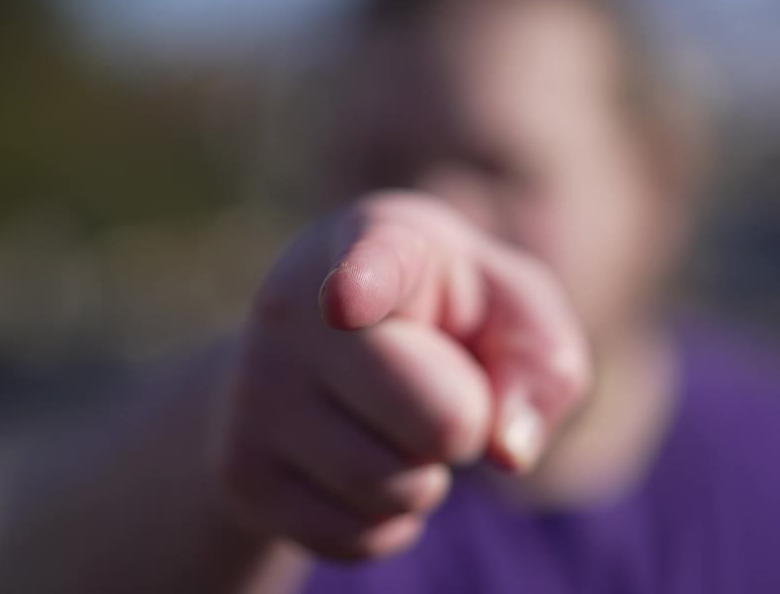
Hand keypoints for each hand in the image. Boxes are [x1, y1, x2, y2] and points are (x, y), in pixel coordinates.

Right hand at [213, 191, 588, 560]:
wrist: (311, 354)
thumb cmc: (442, 316)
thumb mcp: (508, 307)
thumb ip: (541, 355)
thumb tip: (508, 448)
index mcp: (374, 241)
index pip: (372, 266)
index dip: (365, 286)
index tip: (350, 301)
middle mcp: (294, 307)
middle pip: (440, 421)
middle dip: (464, 423)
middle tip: (436, 388)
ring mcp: (254, 391)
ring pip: (397, 490)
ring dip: (423, 478)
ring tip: (393, 423)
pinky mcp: (238, 471)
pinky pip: (356, 538)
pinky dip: (385, 520)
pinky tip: (360, 463)